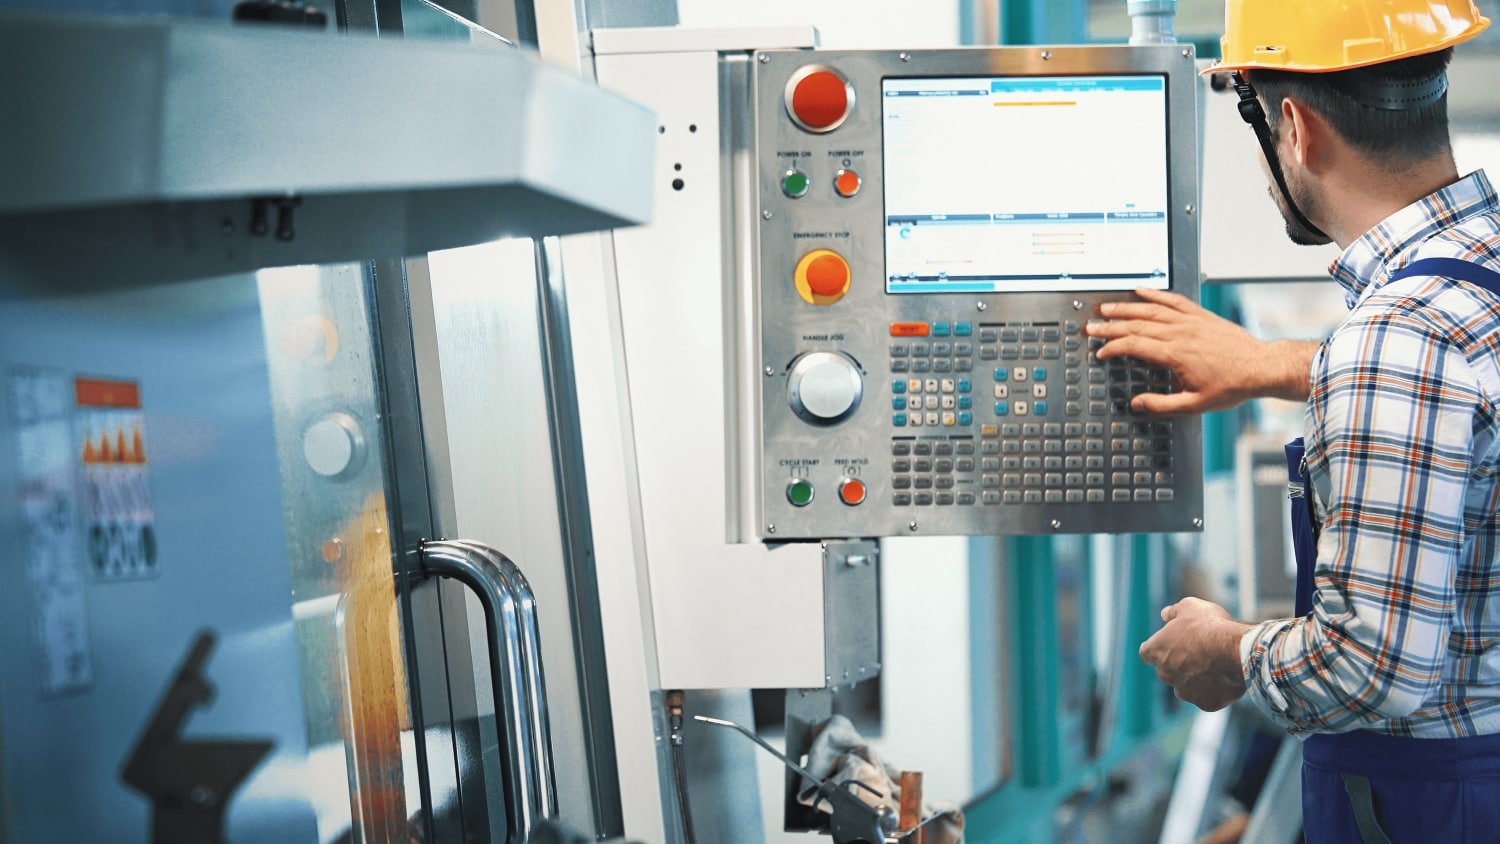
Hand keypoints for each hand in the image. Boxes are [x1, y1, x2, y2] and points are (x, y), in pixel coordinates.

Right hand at [1084, 287, 1314, 414]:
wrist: (1260, 367)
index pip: (1134, 345)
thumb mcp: (1195, 405)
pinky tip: (1141, 290)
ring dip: (1125, 308)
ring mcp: (1190, 321)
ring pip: (1150, 309)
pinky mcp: (1200, 315)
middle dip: (1110, 326)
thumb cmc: (1232, 385)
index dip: (1112, 348)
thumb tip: (1137, 403)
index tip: (1100, 353)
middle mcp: (1180, 333)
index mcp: (1175, 355)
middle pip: (1136, 324)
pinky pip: (1173, 300)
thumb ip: (1162, 404)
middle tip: (1091, 328)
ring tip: (1106, 308)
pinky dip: (1155, 293)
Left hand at [1139, 598, 1249, 711]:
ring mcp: (1185, 692)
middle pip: (1166, 671)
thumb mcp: (1189, 606)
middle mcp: (1165, 674)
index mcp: (1156, 651)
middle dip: (1178, 664)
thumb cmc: (1209, 625)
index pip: (1147, 652)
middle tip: (1198, 652)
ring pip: (1185, 687)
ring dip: (1194, 679)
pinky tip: (1225, 678)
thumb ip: (1173, 612)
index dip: (1160, 647)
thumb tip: (1165, 614)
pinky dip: (1213, 690)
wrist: (1235, 650)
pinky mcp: (1205, 703)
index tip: (1172, 643)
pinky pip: (1207, 697)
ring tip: (1215, 665)